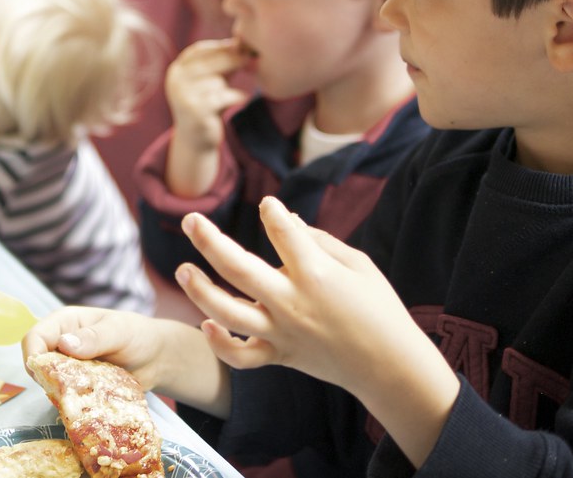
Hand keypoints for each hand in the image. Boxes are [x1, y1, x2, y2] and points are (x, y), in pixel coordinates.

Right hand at [21, 306, 230, 415]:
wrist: (156, 358)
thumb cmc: (138, 335)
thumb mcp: (120, 331)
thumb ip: (95, 337)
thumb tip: (63, 344)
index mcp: (65, 323)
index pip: (34, 337)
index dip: (33, 355)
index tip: (45, 373)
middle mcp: (60, 344)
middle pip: (36, 364)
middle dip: (48, 378)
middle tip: (73, 386)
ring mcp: (67, 367)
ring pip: (49, 384)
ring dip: (64, 392)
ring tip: (89, 391)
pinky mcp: (76, 387)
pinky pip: (65, 397)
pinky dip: (74, 402)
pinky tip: (92, 401)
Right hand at [166, 38, 250, 150]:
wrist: (195, 139)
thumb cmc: (206, 103)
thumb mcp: (210, 79)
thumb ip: (220, 61)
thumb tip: (241, 42)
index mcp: (176, 71)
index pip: (197, 50)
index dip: (219, 46)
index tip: (238, 44)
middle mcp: (176, 82)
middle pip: (209, 62)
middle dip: (231, 59)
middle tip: (248, 57)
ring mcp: (184, 97)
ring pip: (217, 81)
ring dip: (227, 87)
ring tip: (224, 97)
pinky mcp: (196, 111)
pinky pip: (223, 97)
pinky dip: (236, 97)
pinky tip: (240, 99)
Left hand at [176, 197, 459, 464]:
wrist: (390, 368)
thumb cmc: (379, 308)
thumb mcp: (359, 265)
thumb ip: (318, 240)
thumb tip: (285, 220)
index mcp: (317, 274)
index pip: (282, 233)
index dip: (271, 213)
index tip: (267, 204)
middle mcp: (292, 303)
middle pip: (239, 269)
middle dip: (209, 241)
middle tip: (190, 219)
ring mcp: (282, 333)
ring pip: (228, 313)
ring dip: (200, 291)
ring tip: (182, 268)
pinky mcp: (280, 356)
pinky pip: (241, 357)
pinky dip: (220, 344)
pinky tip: (206, 325)